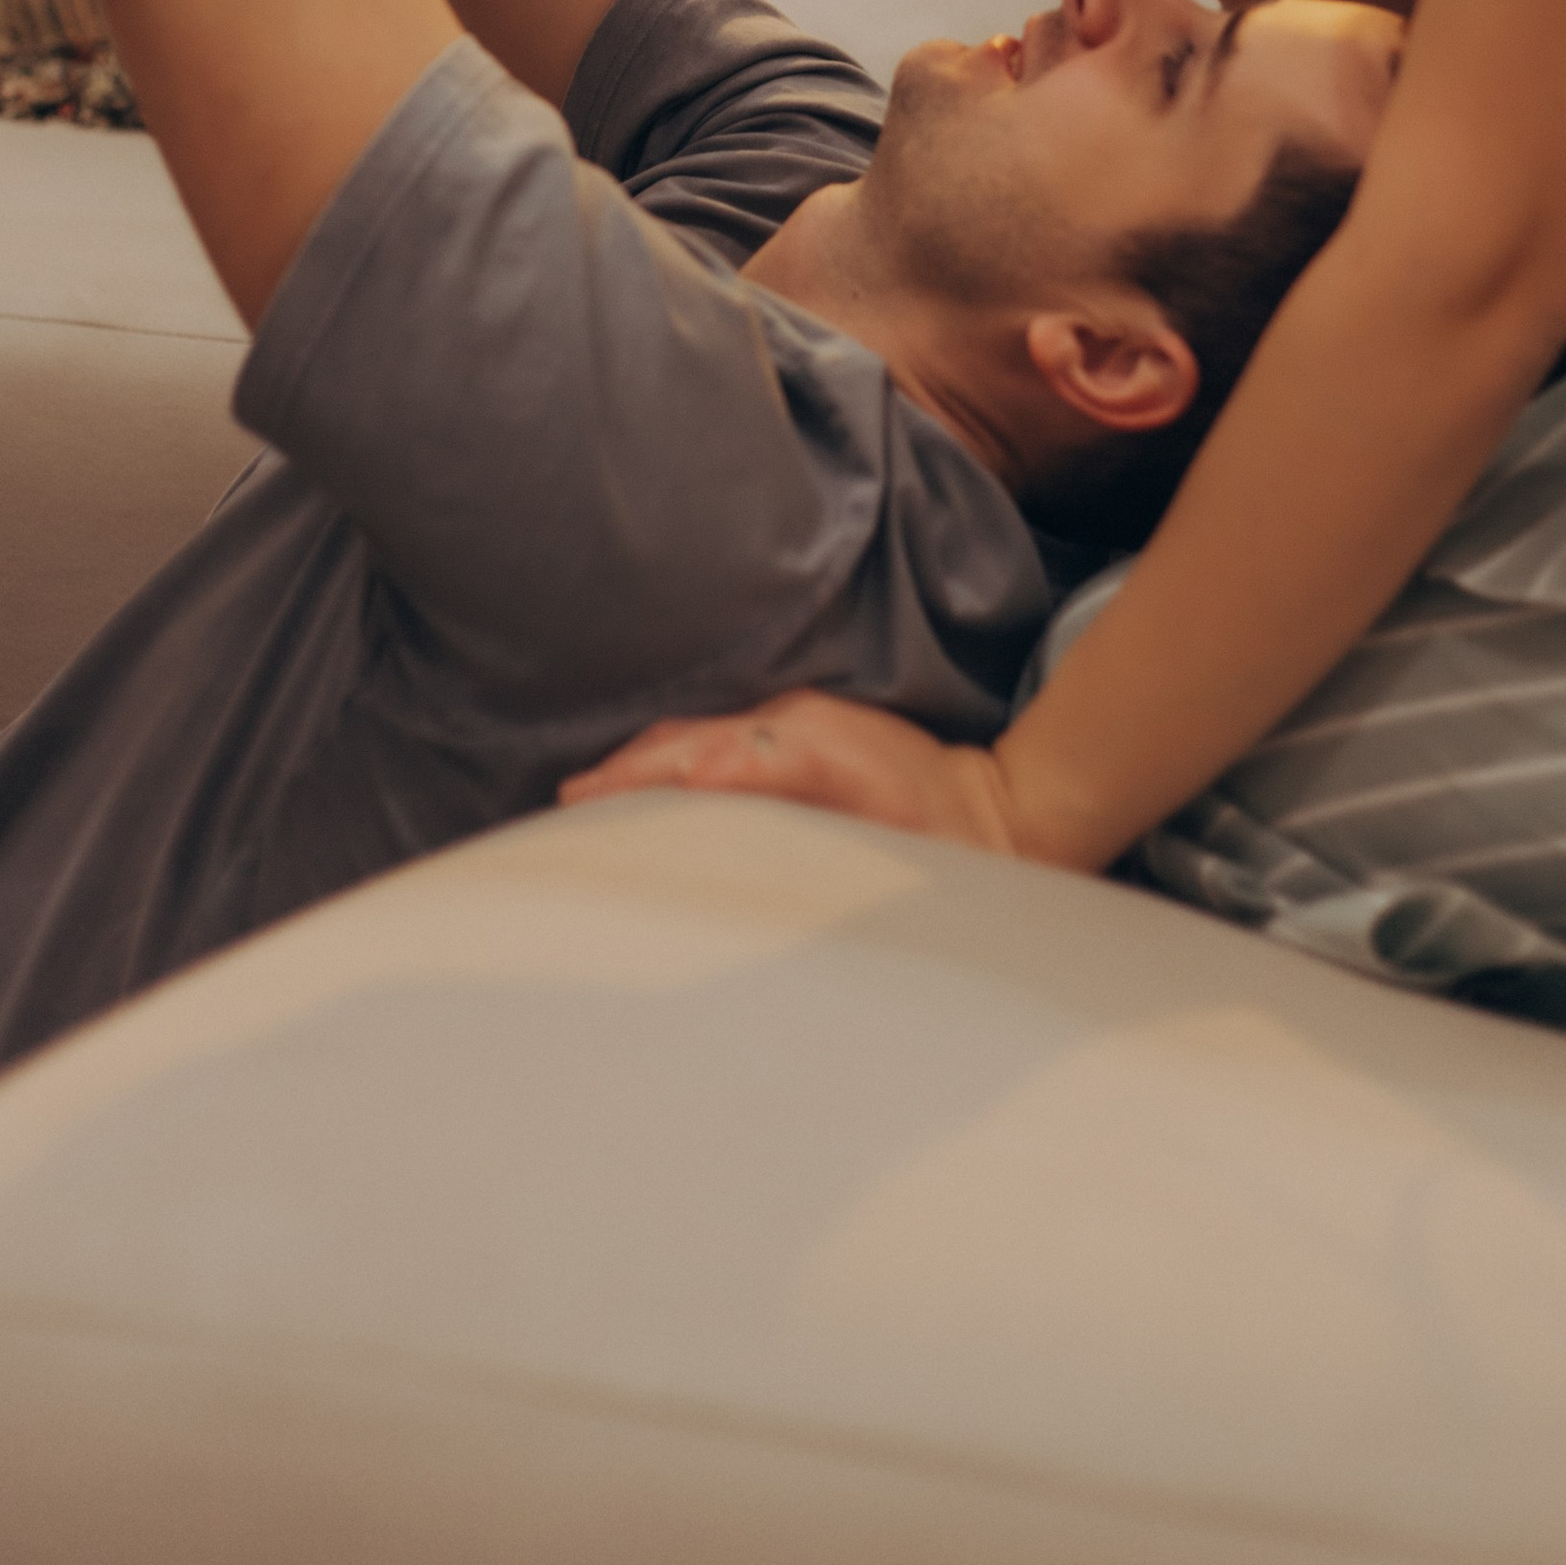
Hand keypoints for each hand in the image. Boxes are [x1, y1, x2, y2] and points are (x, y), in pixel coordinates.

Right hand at [558, 687, 1021, 850]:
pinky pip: (717, 744)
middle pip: (686, 741)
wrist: (1003, 812)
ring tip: (582, 803)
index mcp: (807, 745)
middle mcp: (793, 722)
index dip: (646, 781)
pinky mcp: (798, 735)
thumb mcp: (883, 832)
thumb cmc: (945, 843)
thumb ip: (798, 797)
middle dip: (622, 774)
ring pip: (694, 738)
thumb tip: (709, 778)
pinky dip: (670, 765)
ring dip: (638, 768)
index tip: (587, 804)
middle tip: (562, 810)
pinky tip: (642, 793)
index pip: (705, 758)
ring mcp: (795, 722)